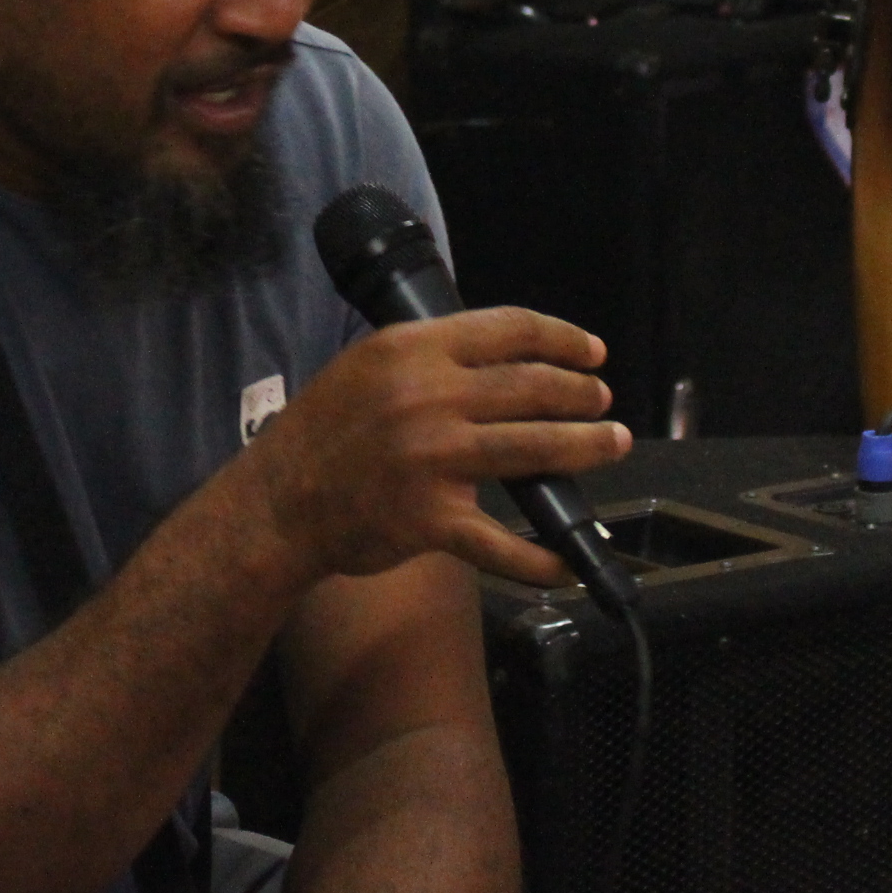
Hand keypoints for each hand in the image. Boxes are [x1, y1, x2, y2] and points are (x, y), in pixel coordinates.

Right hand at [244, 309, 630, 588]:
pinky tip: (566, 563)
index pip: (509, 329)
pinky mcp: (432, 519)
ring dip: (586, 447)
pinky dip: (540, 559)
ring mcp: (432, 459)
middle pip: (533, 387)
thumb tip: (502, 359)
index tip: (592, 351)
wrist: (278, 502)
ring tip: (612, 444)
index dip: (562, 338)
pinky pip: (501, 543)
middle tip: (605, 403)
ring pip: (534, 448)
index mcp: (412, 349)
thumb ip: (428, 357)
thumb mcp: (367, 365)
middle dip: (582, 394)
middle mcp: (428, 397)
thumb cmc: (323, 431)